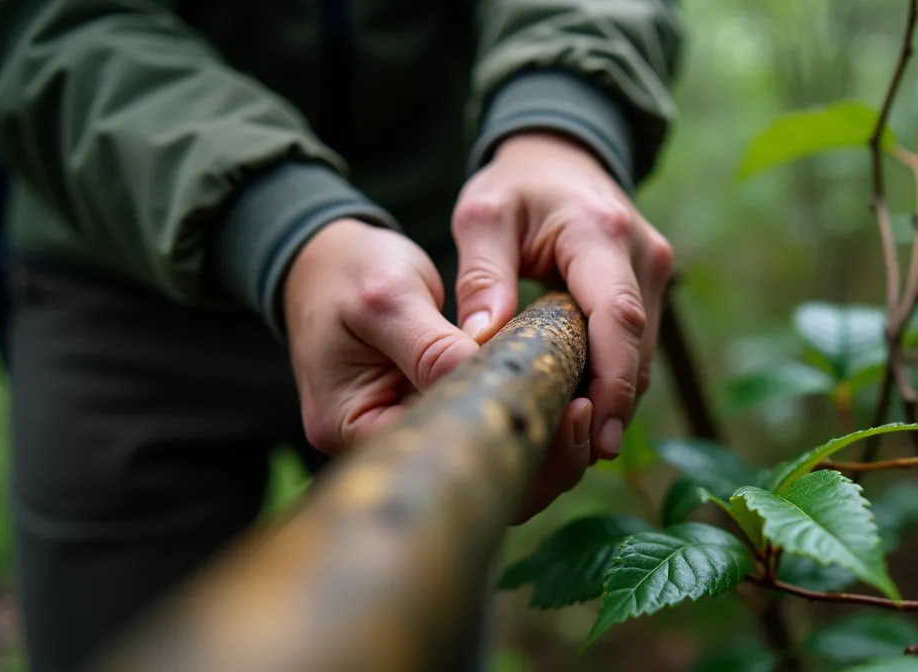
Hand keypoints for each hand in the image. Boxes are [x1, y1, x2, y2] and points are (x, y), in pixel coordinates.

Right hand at [282, 217, 595, 522]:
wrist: (330, 264)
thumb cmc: (350, 275)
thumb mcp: (385, 299)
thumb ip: (432, 342)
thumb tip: (485, 379)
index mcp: (353, 426)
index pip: (439, 457)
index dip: (505, 438)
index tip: (563, 407)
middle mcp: (385, 448)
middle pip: (469, 477)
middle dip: (536, 455)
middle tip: (586, 414)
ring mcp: (415, 438)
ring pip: (489, 464)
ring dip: (542, 441)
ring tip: (586, 407)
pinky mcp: (443, 422)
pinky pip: (492, 436)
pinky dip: (530, 420)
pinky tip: (568, 397)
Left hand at [452, 133, 674, 461]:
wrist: (561, 155)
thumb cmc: (516, 186)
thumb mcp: (483, 216)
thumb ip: (482, 276)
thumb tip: (479, 343)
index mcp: (600, 234)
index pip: (618, 318)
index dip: (612, 380)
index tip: (595, 431)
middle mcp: (643, 254)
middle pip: (637, 348)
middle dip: (613, 404)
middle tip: (579, 455)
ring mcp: (655, 272)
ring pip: (643, 353)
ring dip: (614, 396)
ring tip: (575, 440)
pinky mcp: (653, 287)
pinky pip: (638, 345)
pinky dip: (613, 377)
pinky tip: (581, 405)